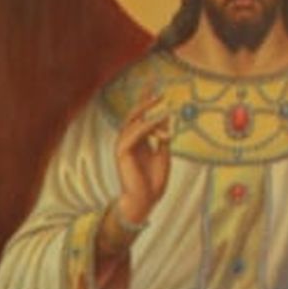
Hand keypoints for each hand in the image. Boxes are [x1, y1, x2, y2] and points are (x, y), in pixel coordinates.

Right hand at [111, 88, 173, 233]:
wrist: (145, 200)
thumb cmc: (153, 181)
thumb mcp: (163, 153)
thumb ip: (162, 136)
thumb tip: (166, 116)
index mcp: (138, 142)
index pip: (141, 118)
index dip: (146, 102)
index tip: (156, 88)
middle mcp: (128, 142)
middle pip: (133, 115)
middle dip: (145, 102)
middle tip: (160, 93)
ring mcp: (123, 146)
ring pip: (133, 122)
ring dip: (150, 115)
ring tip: (165, 109)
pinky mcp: (121, 152)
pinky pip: (134, 133)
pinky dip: (147, 126)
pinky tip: (158, 121)